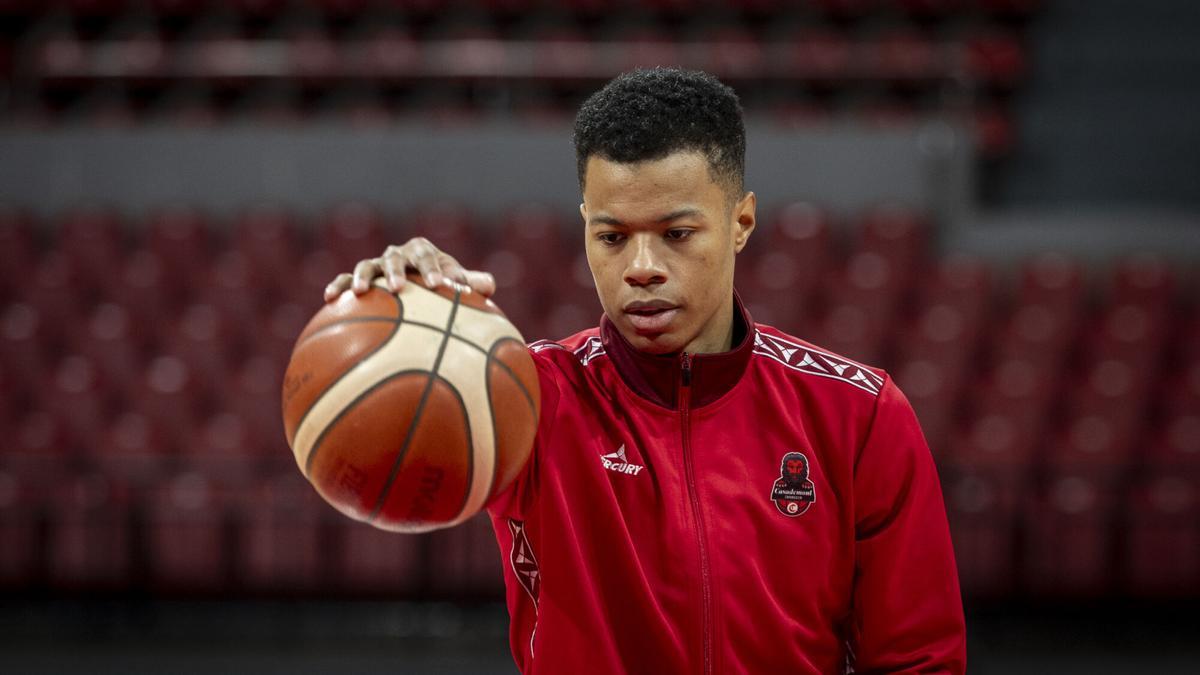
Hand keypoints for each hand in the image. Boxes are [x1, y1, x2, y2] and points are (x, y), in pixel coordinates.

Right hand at [323, 238, 495, 302]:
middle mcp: (397, 255)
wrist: (416, 284)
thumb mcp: (455, 282)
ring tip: (359, 292)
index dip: (432, 269)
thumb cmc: (439, 285)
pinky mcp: (359, 279)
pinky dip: (337, 285)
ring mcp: (376, 266)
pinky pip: (344, 280)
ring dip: (361, 276)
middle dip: (397, 271)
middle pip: (395, 258)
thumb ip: (472, 283)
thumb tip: (489, 286)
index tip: (439, 286)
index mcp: (422, 251)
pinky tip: (329, 298)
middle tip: (400, 288)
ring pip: (366, 265)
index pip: (427, 256)